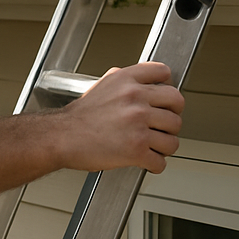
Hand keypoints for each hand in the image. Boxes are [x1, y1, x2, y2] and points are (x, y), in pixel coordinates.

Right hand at [56, 62, 184, 173]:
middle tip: (165, 125)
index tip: (166, 98)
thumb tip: (140, 78)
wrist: (61, 137)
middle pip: (177, 104)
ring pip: (173, 136)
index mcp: (126, 80)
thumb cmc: (78, 117)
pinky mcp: (137, 149)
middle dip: (173, 116)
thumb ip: (122, 79)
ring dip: (166, 144)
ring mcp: (138, 124)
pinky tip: (148, 161)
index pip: (164, 73)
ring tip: (155, 146)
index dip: (168, 86)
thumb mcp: (101, 86)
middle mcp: (135, 99)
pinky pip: (161, 160)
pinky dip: (156, 165)